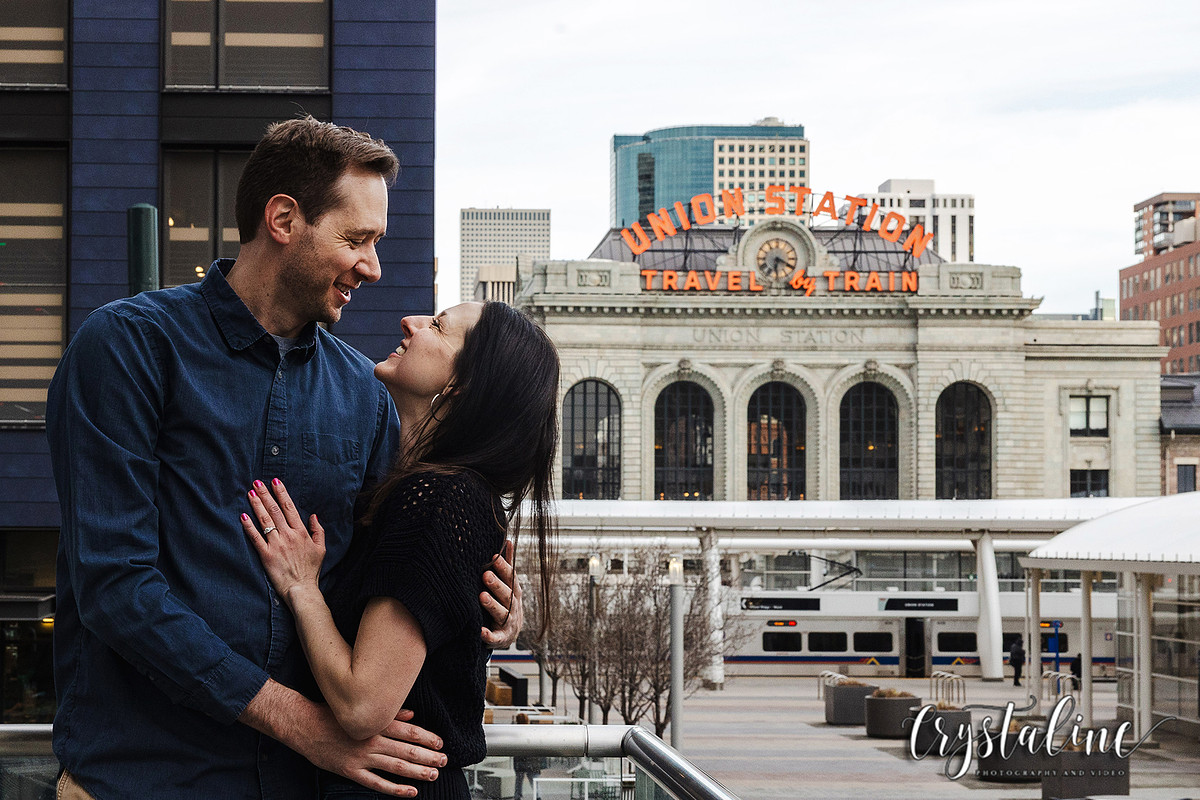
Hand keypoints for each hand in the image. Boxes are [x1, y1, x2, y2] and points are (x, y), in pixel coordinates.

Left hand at [241, 478, 325, 602]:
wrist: (302, 589)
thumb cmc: (311, 570)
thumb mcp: (321, 549)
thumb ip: (318, 531)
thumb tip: (313, 516)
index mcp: (301, 533)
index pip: (289, 508)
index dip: (282, 493)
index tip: (275, 481)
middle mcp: (288, 536)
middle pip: (275, 511)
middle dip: (266, 494)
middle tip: (257, 482)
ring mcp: (276, 545)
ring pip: (265, 521)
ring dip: (257, 505)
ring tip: (250, 493)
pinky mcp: (266, 556)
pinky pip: (255, 538)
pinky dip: (249, 527)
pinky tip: (243, 516)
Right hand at [241, 681, 444, 797]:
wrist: (305, 725)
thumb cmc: (335, 715)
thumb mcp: (361, 708)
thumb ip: (388, 713)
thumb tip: (412, 715)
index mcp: (375, 723)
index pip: (408, 731)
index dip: (426, 738)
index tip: (440, 743)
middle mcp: (371, 740)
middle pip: (406, 750)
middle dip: (427, 757)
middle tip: (444, 761)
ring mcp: (361, 757)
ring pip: (395, 767)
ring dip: (417, 772)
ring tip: (433, 775)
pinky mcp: (351, 771)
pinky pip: (376, 783)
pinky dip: (394, 788)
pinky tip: (410, 792)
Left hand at [480, 540, 522, 648]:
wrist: (511, 632)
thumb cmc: (507, 602)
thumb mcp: (510, 583)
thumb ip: (508, 565)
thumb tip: (508, 540)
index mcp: (514, 591)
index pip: (510, 578)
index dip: (503, 568)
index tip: (493, 558)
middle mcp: (513, 606)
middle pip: (506, 594)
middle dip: (497, 585)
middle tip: (486, 575)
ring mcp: (508, 622)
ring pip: (502, 613)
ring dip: (492, 605)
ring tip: (482, 597)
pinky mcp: (501, 638)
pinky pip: (495, 637)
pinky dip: (489, 635)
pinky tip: (480, 631)